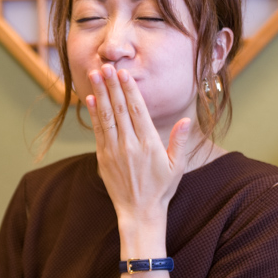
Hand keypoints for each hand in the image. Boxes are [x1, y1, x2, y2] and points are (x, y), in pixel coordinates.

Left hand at [86, 64, 191, 240]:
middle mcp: (129, 144)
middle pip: (118, 108)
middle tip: (106, 65)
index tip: (124, 73)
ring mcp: (114, 151)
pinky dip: (94, 114)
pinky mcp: (103, 158)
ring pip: (106, 116)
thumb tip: (186, 119)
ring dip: (100, 94)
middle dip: (112, 85)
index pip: (137, 110)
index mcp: (148, 143)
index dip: (129, 89)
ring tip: (95, 75)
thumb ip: (180, 141)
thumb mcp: (177, 166)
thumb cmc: (161, 189)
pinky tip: (91, 99)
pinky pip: (98, 131)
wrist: (140, 212)